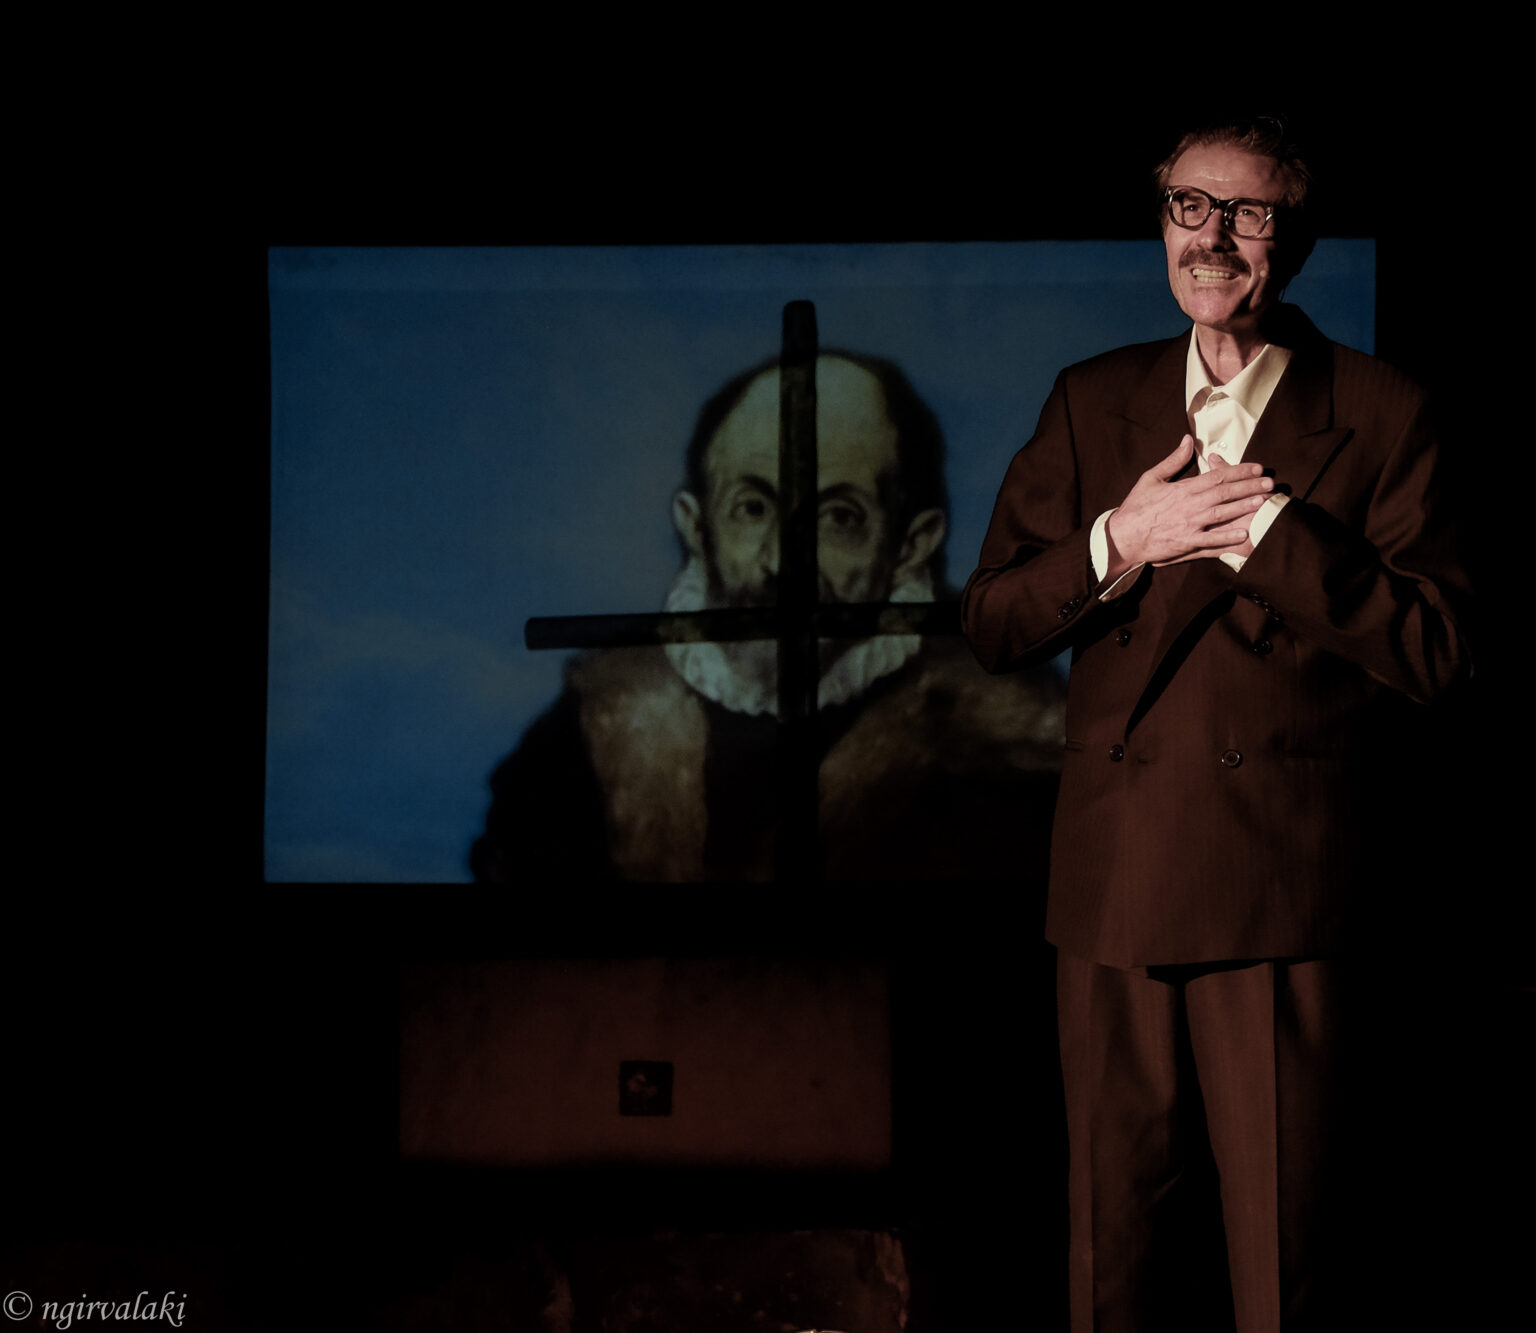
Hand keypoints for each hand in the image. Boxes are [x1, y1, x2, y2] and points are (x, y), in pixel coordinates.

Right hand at [1105, 435, 1270, 571]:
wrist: (1123, 536)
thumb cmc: (1136, 507)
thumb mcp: (1151, 478)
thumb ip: (1173, 460)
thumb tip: (1188, 440)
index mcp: (1183, 488)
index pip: (1217, 476)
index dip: (1239, 471)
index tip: (1257, 468)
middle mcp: (1190, 505)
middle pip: (1225, 493)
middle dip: (1249, 486)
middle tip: (1269, 483)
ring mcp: (1190, 524)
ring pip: (1222, 513)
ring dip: (1243, 507)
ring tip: (1262, 501)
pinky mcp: (1187, 542)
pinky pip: (1211, 539)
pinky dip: (1227, 537)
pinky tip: (1243, 533)